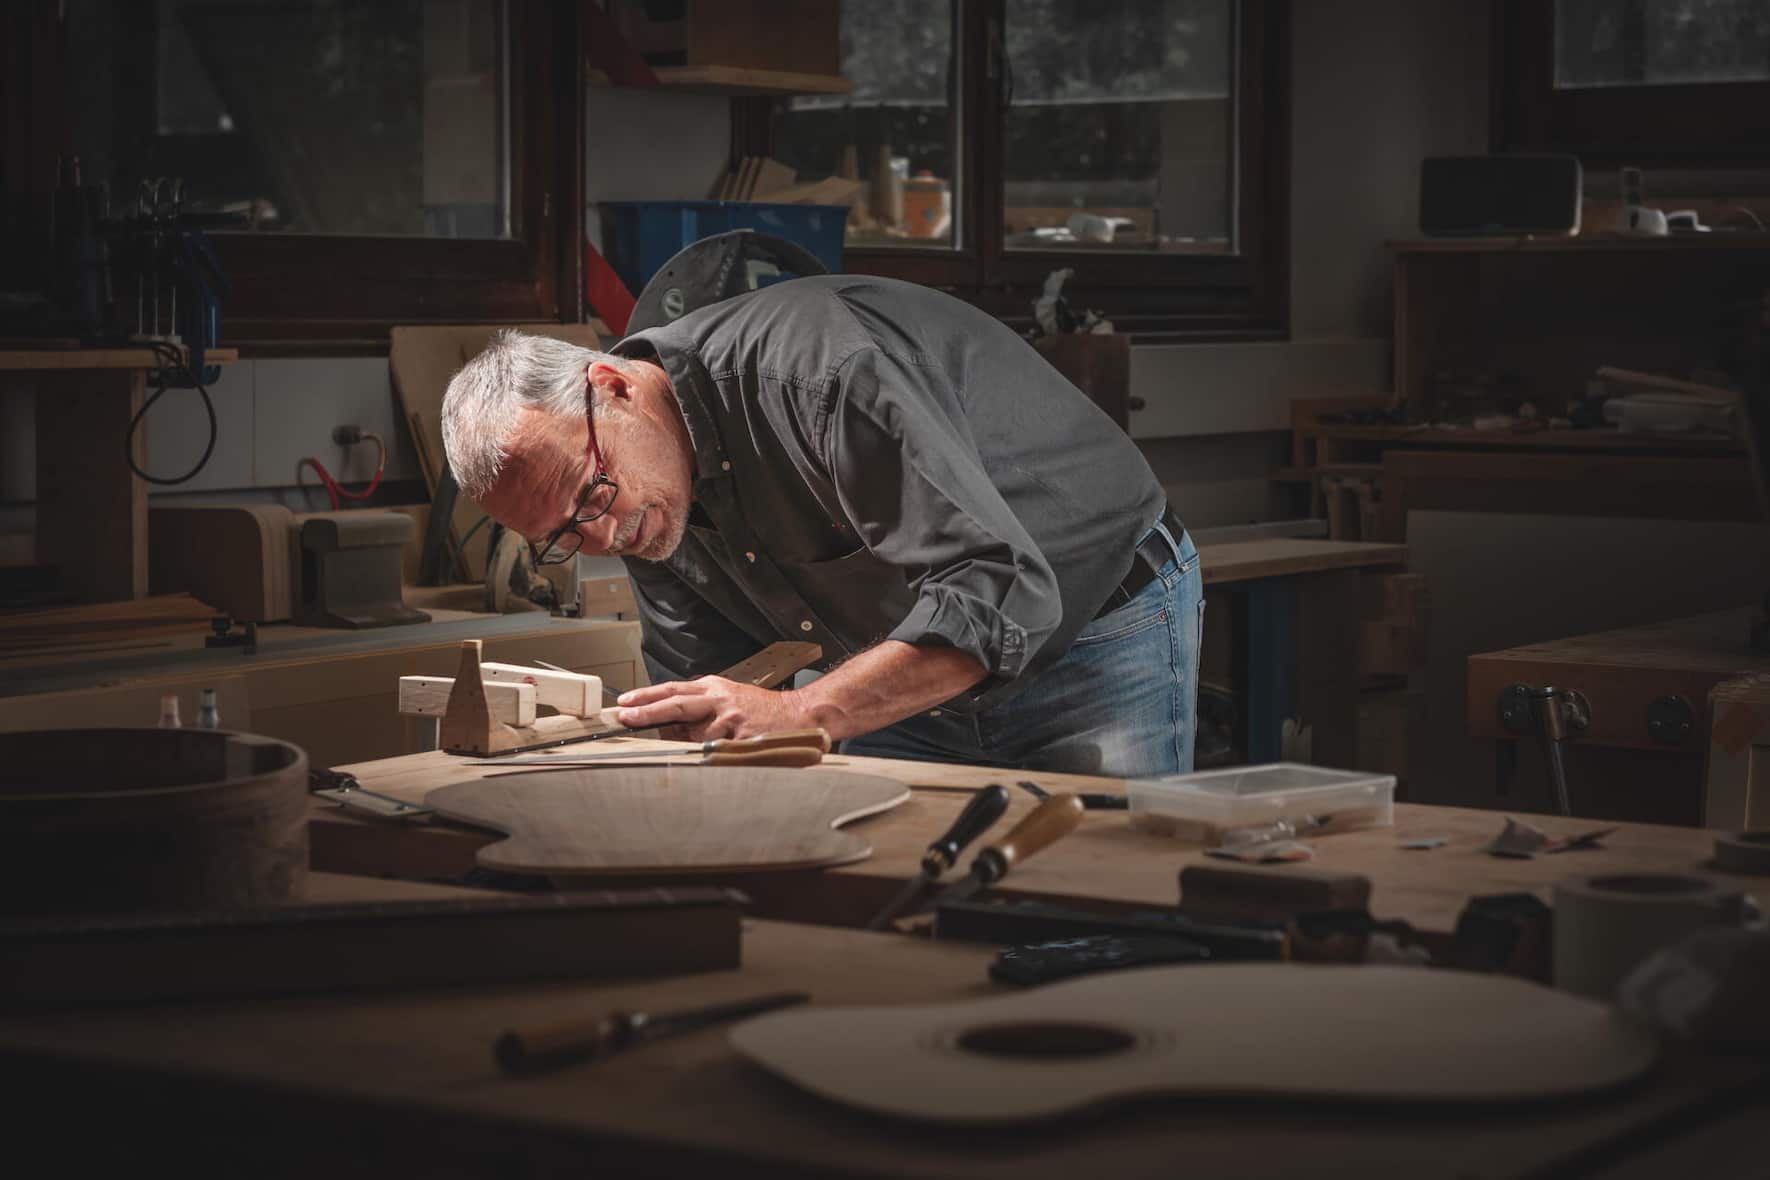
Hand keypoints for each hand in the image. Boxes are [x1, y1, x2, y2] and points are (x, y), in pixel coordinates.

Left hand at [615, 676, 805, 740]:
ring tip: (721, 742)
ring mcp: (731, 718)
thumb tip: (666, 726)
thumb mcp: (728, 700)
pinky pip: (718, 752)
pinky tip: (732, 750)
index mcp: (714, 688)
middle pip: (677, 704)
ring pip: (697, 737)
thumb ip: (699, 710)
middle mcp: (720, 700)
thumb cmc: (762, 711)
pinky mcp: (743, 736)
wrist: (800, 714)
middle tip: (626, 716)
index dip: (647, 696)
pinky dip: (718, 756)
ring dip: (698, 745)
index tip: (625, 703)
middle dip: (648, 711)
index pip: (674, 690)